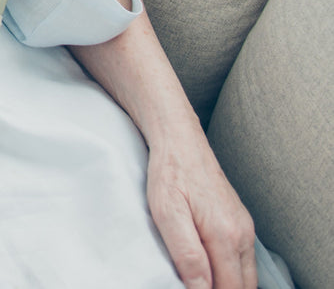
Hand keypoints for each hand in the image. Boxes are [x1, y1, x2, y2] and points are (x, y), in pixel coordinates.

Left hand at [146, 137, 255, 288]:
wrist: (179, 139)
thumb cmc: (169, 172)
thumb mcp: (167, 212)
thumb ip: (187, 254)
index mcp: (226, 235)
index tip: (190, 288)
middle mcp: (242, 234)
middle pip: (243, 286)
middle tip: (193, 285)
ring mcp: (245, 227)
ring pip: (246, 275)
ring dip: (228, 284)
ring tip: (200, 279)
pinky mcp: (240, 221)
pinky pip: (243, 259)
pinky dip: (231, 271)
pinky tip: (211, 267)